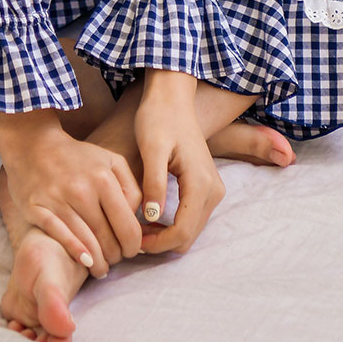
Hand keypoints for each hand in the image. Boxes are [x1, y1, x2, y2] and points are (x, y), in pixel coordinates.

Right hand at [0, 110, 142, 275]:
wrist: (33, 144)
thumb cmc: (78, 158)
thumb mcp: (111, 161)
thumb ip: (131, 188)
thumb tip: (140, 220)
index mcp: (103, 178)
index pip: (127, 226)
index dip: (133, 245)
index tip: (131, 251)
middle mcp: (81, 190)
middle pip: (107, 238)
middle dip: (115, 255)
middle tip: (114, 259)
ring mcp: (57, 199)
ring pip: (86, 242)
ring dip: (97, 262)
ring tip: (101, 268)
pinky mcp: (37, 207)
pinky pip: (59, 236)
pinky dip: (74, 251)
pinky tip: (84, 261)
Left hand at [134, 73, 225, 254]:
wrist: (172, 97)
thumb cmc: (158, 117)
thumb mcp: (151, 148)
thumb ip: (154, 183)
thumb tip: (151, 217)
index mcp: (200, 183)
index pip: (182, 233)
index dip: (155, 244)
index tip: (130, 240)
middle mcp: (213, 191)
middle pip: (188, 237)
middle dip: (159, 243)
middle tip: (129, 234)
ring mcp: (212, 190)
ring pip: (190, 230)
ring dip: (164, 235)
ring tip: (135, 225)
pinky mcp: (206, 187)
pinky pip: (191, 218)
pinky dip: (171, 224)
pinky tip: (148, 215)